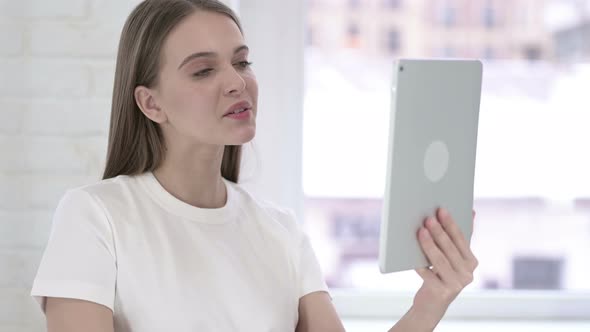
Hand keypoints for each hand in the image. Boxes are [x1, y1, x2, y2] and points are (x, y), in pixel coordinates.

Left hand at [411, 208, 477, 325]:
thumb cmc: (439, 274)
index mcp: (471, 261)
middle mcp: (467, 274)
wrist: (432, 304)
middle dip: (439, 232)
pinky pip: (429, 276)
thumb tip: (471, 211)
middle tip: (428, 218)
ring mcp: (456, 285)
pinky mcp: (443, 293)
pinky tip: (413, 257)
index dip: (451, 224)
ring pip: (440, 261)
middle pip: (450, 249)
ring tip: (420, 231)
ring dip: (430, 245)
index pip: (462, 239)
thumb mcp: (452, 257)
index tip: (441, 210)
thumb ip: (459, 238)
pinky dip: (421, 266)